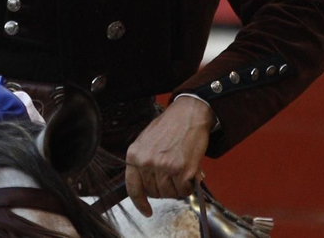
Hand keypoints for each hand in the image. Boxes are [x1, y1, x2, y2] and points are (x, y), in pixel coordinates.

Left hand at [123, 95, 211, 217]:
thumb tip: (145, 185)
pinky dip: (189, 186)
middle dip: (164, 189)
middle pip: (154, 192)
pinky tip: (190, 174)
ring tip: (181, 173)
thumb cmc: (169, 125)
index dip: (140, 203)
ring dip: (177, 188)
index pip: (133, 187)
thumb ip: (142, 162)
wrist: (188, 114)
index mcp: (134, 155)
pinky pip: (184, 190)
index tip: (146, 211)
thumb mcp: (145, 141)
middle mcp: (147, 162)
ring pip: (169, 193)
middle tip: (172, 178)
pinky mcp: (182, 170)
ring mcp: (164, 166)